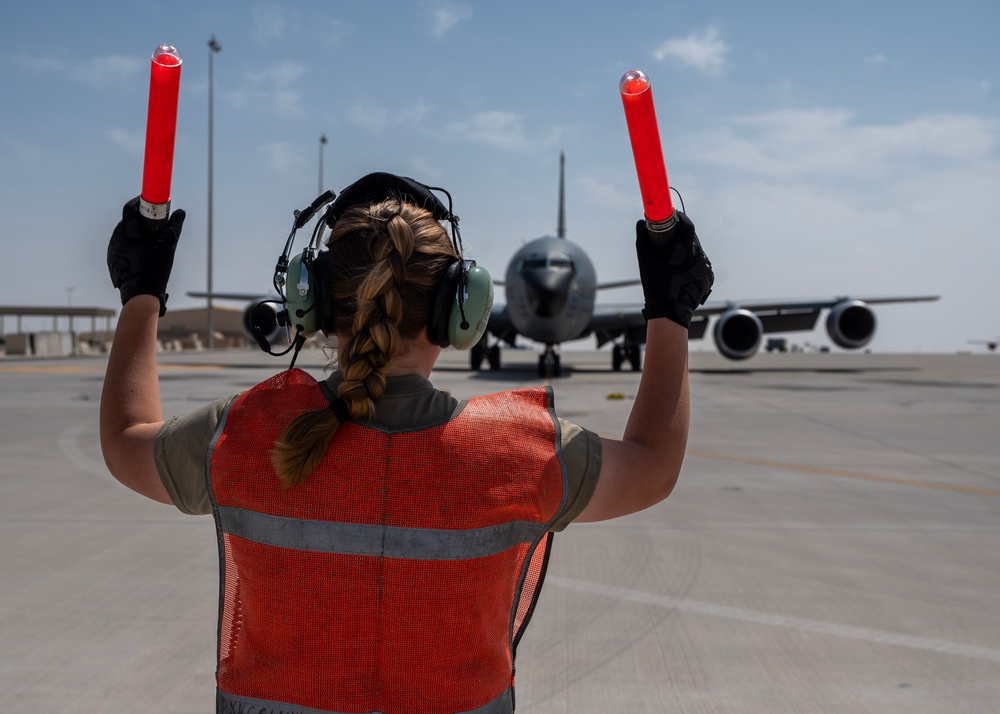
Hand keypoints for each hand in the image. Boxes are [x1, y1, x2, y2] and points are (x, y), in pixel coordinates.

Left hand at [107, 197, 184, 315]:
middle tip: (153, 224)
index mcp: (128, 231)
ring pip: (124, 234)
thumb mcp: (168, 247)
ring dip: (135, 234)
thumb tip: (180, 212)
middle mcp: (117, 237)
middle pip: (128, 221)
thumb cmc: (155, 269)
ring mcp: (112, 249)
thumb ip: (174, 227)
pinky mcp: (111, 259)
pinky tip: (142, 255)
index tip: (148, 202)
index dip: (139, 202)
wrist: (140, 294)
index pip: (130, 208)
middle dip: (139, 220)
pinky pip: (121, 246)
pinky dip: (130, 246)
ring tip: (149, 242)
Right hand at [635, 212, 713, 327]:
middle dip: (681, 236)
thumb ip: (643, 238)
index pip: (687, 225)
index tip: (672, 216)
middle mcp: (698, 257)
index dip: (680, 217)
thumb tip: (641, 223)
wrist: (670, 312)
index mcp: (684, 251)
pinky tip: (680, 272)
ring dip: (687, 251)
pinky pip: (700, 264)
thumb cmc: (655, 286)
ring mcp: (705, 268)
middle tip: (669, 239)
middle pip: (691, 238)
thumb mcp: (645, 261)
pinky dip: (691, 264)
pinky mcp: (708, 277)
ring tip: (673, 261)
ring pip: (696, 251)